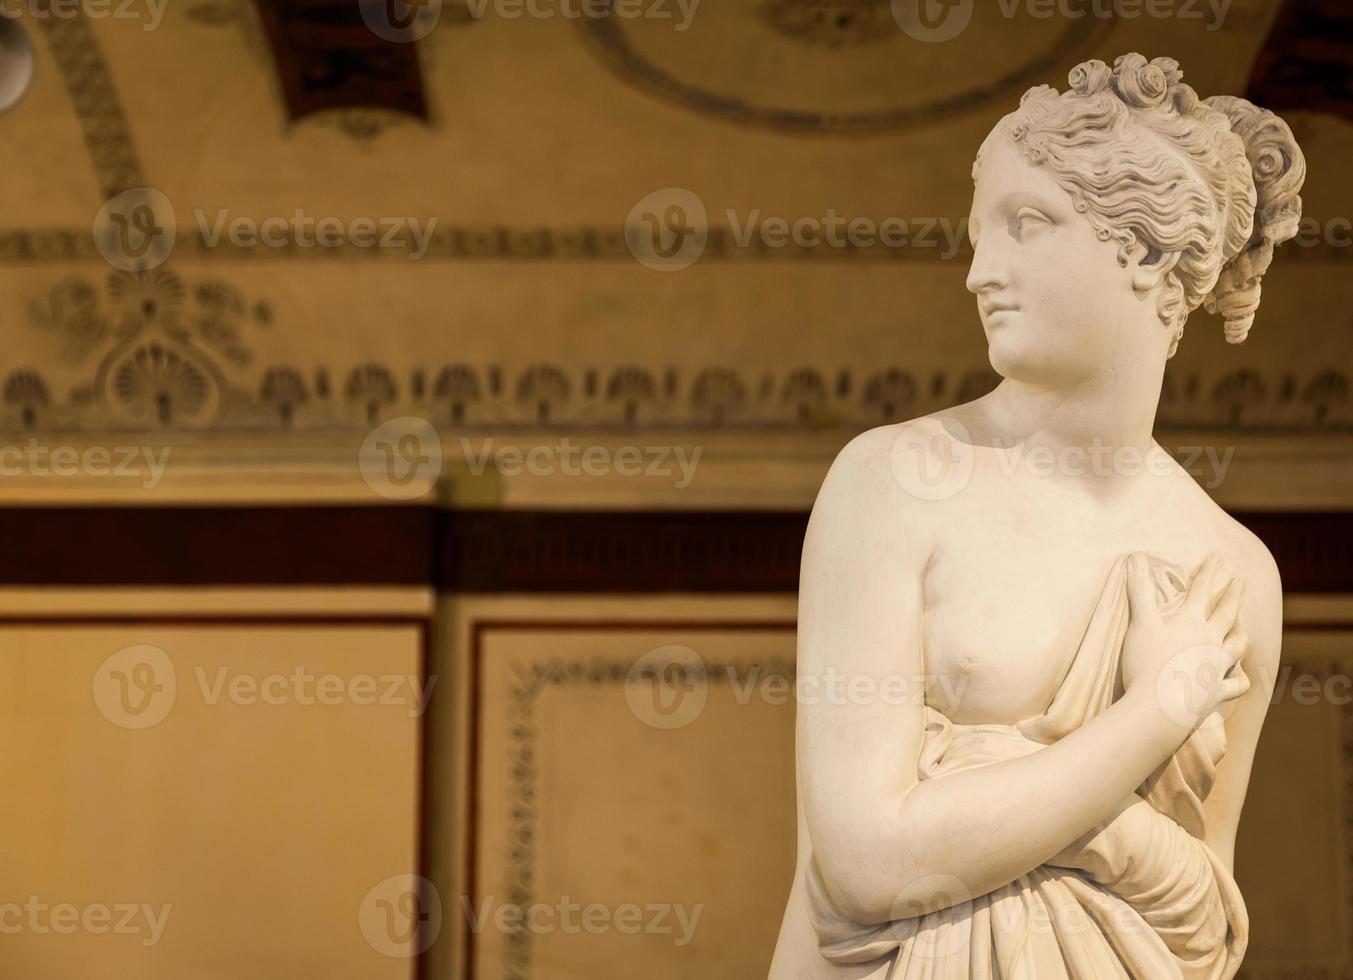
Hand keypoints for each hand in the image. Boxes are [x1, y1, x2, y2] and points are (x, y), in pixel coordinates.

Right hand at [1120, 553, 1249, 730]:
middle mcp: (1211, 641)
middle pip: (1227, 613)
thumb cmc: (1147, 664)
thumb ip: (1139, 590)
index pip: (1202, 590)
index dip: (1209, 572)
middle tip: (1240, 581)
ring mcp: (1217, 667)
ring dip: (1241, 632)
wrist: (1160, 709)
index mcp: (1192, 623)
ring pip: (1237, 645)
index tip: (1216, 557)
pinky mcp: (1216, 692)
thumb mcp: (1140, 623)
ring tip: (1244, 625)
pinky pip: (1235, 684)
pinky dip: (1239, 679)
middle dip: (1233, 595)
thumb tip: (1135, 556)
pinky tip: (1239, 676)